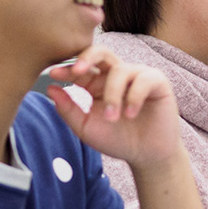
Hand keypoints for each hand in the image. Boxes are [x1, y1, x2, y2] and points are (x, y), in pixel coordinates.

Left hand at [46, 45, 183, 165]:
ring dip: (112, 95)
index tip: (54, 75)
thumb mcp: (86, 127)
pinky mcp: (157, 82)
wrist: (146, 156)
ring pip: (120, 70)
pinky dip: (134, 97)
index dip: (68, 68)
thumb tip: (50, 88)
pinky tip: (130, 114)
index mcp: (98, 83)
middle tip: (77, 71)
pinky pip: (143, 80)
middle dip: (87, 57)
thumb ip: (69, 109)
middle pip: (102, 52)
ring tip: (112, 118)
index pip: (82, 67)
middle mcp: (118, 75)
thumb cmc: (117, 140)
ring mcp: (138, 76)